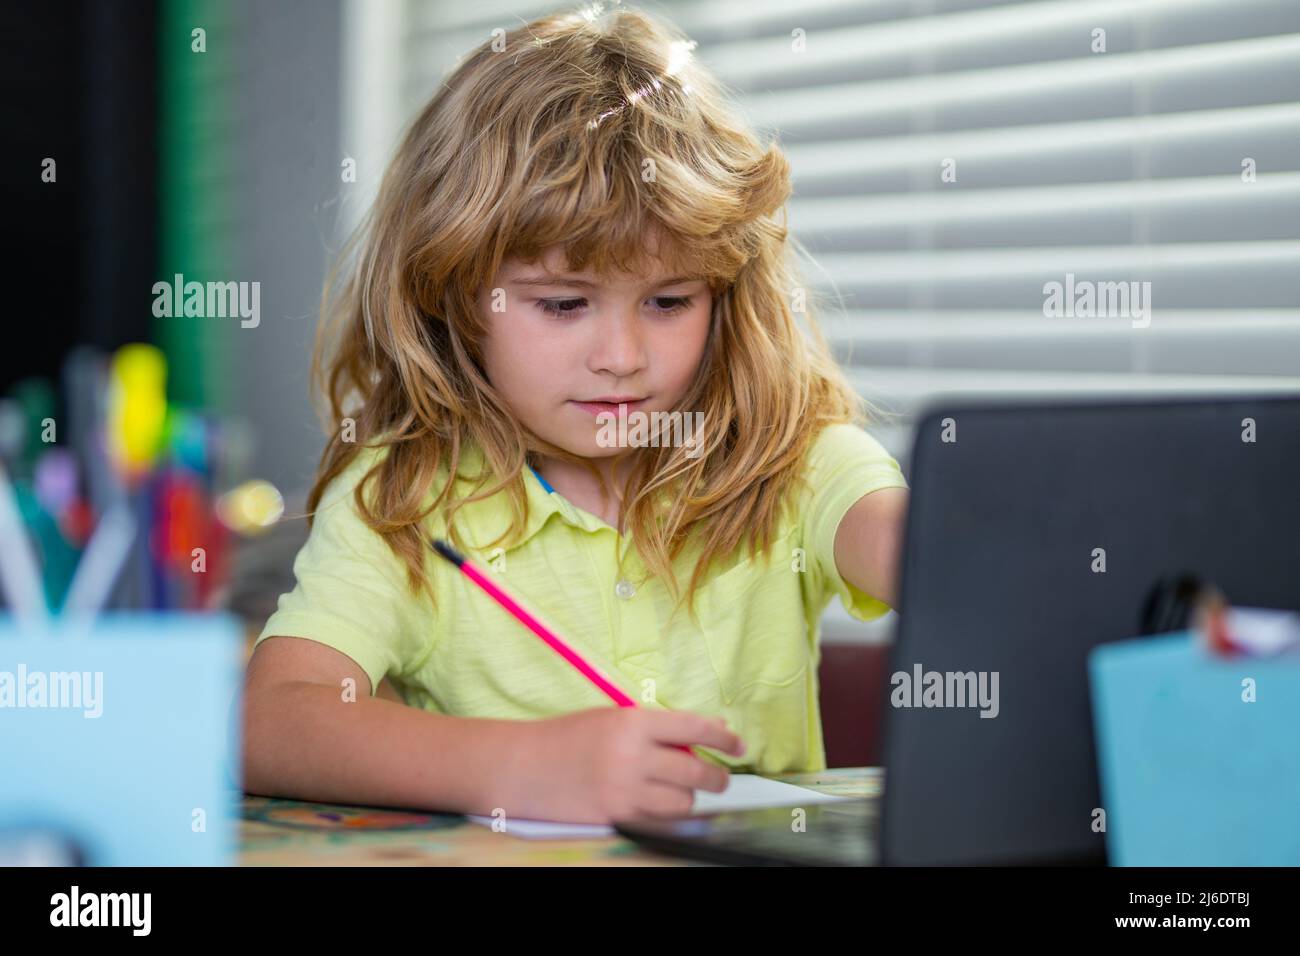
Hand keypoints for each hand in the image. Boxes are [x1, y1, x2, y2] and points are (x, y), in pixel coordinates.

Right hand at [499, 708, 745, 824]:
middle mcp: (632, 755)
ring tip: (682, 793)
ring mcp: (624, 789)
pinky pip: (659, 820)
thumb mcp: (612, 719)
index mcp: (632, 721)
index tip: (739, 744)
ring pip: (683, 802)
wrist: (522, 766)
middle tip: (719, 779)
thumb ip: (657, 727)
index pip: (693, 727)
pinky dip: (667, 815)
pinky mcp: (615, 816)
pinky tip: (661, 806)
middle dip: (716, 777)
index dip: (723, 737)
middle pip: (696, 771)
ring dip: (689, 799)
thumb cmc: (567, 737)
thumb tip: (708, 732)